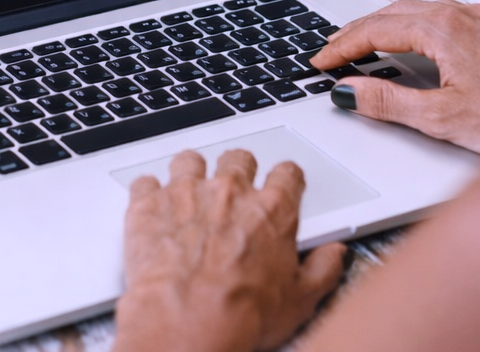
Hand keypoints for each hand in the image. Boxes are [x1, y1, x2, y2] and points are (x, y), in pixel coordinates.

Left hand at [113, 149, 346, 351]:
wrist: (186, 321)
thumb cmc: (240, 314)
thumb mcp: (300, 301)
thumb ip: (322, 269)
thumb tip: (334, 254)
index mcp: (271, 210)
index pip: (287, 173)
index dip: (285, 179)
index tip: (281, 184)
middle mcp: (229, 191)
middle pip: (238, 159)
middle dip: (238, 170)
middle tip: (233, 191)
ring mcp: (186, 193)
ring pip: (190, 161)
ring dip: (191, 174)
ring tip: (189, 194)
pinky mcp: (148, 203)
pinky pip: (145, 182)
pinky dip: (148, 193)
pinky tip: (152, 209)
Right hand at [310, 0, 479, 158]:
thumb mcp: (445, 119)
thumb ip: (389, 103)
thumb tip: (350, 92)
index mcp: (444, 29)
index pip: (376, 29)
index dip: (341, 45)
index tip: (319, 61)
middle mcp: (466, 15)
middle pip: (396, 12)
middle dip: (360, 31)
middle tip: (333, 51)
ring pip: (426, 13)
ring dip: (391, 27)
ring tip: (369, 47)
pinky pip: (452, 21)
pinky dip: (423, 30)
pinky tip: (425, 49)